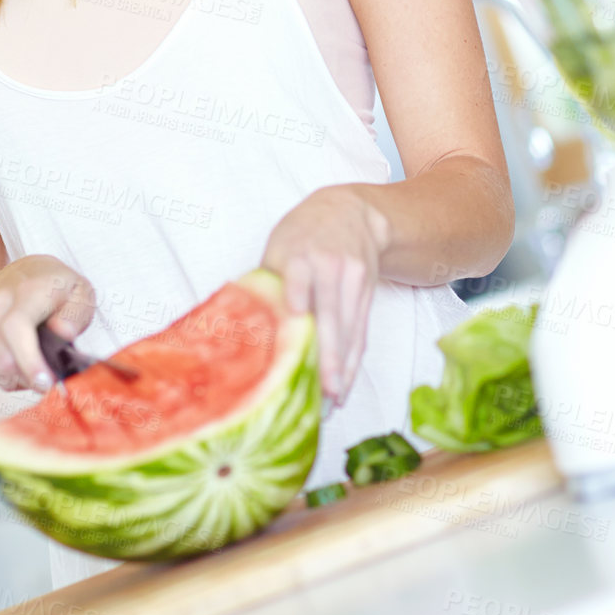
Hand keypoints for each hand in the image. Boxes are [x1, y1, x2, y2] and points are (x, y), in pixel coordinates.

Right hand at [0, 255, 96, 392]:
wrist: (24, 274)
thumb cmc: (55, 287)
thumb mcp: (81, 292)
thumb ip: (76, 313)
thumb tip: (64, 332)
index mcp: (29, 289)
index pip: (17, 326)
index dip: (29, 361)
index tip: (45, 382)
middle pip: (3, 357)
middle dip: (28, 379)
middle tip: (47, 383)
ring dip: (17, 379)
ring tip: (35, 367)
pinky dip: (2, 374)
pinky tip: (18, 362)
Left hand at [261, 187, 389, 405]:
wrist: (353, 212)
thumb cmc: (303, 233)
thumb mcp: (279, 246)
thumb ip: (270, 285)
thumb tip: (246, 335)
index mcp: (300, 253)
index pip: (298, 281)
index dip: (298, 301)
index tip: (294, 332)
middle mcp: (331, 267)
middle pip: (331, 315)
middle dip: (329, 355)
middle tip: (323, 393)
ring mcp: (354, 281)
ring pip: (350, 330)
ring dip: (342, 369)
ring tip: (331, 402)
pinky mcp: (368, 294)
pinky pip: (361, 332)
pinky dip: (352, 362)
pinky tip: (343, 386)